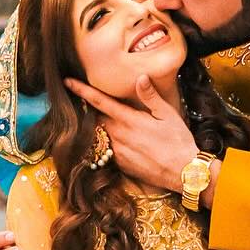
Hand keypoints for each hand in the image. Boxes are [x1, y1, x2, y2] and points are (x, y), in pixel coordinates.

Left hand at [65, 74, 214, 196]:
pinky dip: (109, 143)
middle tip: (85, 102)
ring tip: (108, 124)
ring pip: (100, 135)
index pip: (99, 101)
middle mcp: (119, 135)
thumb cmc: (178, 141)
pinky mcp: (120, 164)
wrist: (183, 172)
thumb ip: (150, 96)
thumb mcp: (167, 114)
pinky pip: (108, 150)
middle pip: (95, 118)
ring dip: (99, 127)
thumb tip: (140, 77)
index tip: (67, 82)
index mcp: (129, 120)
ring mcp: (117, 152)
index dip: (81, 90)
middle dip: (89, 110)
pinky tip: (121, 142)